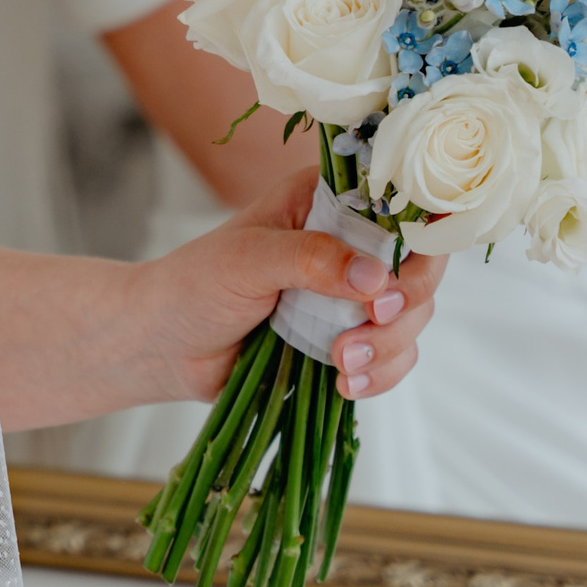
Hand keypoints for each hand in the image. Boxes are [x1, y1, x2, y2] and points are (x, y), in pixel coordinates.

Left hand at [134, 162, 444, 407]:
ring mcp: (351, 295)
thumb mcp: (247, 260)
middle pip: (419, 268)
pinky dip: (381, 375)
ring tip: (339, 365)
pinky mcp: (349, 340)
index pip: (399, 206)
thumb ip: (309, 259)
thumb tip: (376, 277)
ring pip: (412, 318)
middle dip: (403, 305)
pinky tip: (345, 385)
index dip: (415, 242)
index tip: (393, 282)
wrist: (167, 345)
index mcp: (325, 201)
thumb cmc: (196, 284)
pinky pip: (395, 358)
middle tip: (368, 324)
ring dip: (388, 347)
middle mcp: (348, 243)